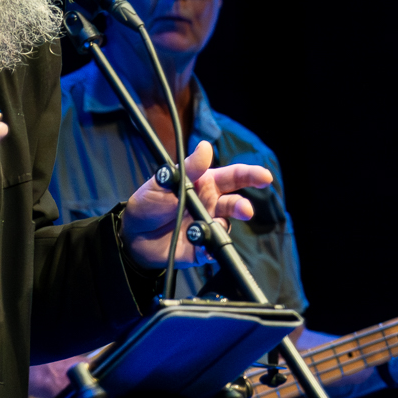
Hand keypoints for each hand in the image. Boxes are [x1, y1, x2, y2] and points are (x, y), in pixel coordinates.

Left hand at [121, 140, 272, 268]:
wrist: (132, 234)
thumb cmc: (149, 203)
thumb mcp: (165, 182)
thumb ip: (188, 167)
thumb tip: (205, 147)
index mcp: (206, 184)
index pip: (234, 177)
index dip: (252, 175)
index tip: (265, 177)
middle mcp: (211, 205)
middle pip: (236, 204)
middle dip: (243, 207)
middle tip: (245, 210)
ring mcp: (208, 227)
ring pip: (225, 227)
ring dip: (221, 228)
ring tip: (207, 228)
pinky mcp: (201, 249)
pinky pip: (212, 251)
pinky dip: (211, 250)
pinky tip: (204, 248)